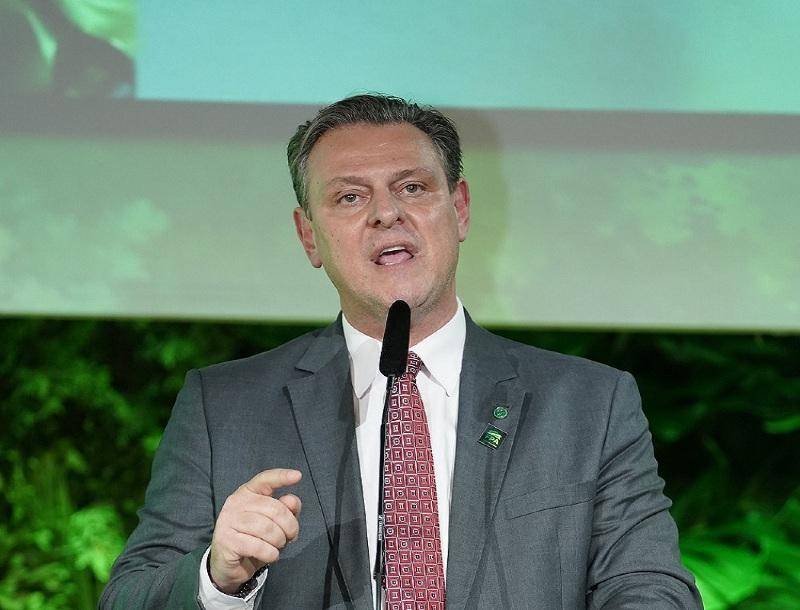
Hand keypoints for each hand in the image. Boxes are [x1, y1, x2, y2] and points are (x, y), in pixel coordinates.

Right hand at [209, 468, 301, 593]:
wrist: (230, 566)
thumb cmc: (254, 539)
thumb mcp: (274, 523)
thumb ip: (286, 510)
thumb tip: (292, 501)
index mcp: (247, 492)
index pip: (265, 479)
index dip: (282, 477)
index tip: (298, 476)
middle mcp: (235, 502)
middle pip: (274, 509)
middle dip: (290, 526)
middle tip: (290, 537)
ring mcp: (228, 520)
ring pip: (267, 528)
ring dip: (279, 541)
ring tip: (278, 547)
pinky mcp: (226, 541)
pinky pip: (258, 546)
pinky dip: (271, 553)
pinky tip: (271, 556)